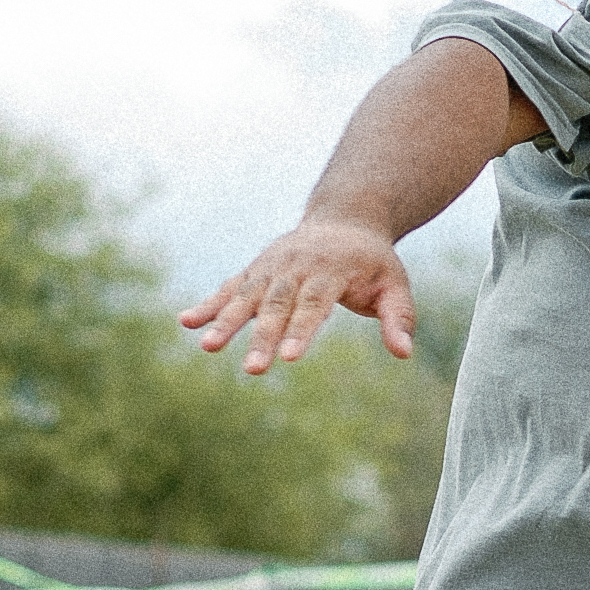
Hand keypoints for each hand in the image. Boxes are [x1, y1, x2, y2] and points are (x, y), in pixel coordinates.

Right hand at [177, 214, 415, 373]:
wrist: (344, 219)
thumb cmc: (373, 261)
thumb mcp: (396, 285)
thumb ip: (399, 318)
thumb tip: (403, 353)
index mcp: (332, 269)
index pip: (314, 304)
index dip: (301, 330)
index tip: (288, 358)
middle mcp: (296, 265)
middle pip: (277, 304)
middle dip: (263, 337)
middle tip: (253, 370)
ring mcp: (272, 265)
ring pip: (247, 295)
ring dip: (226, 321)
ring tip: (208, 348)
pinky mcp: (256, 269)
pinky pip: (229, 287)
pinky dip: (208, 304)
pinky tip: (186, 323)